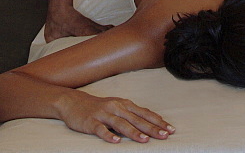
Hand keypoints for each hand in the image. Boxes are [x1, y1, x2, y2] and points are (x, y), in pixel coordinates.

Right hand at [59, 90, 174, 142]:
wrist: (73, 102)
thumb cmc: (99, 107)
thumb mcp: (117, 107)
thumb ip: (132, 115)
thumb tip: (151, 122)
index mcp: (124, 104)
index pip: (145, 113)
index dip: (158, 121)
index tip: (171, 129)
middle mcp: (116, 107)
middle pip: (136, 119)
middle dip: (152, 128)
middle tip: (164, 135)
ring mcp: (103, 115)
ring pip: (121, 124)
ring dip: (133, 132)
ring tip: (144, 140)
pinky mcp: (91, 122)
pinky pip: (101, 130)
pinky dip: (109, 136)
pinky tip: (116, 142)